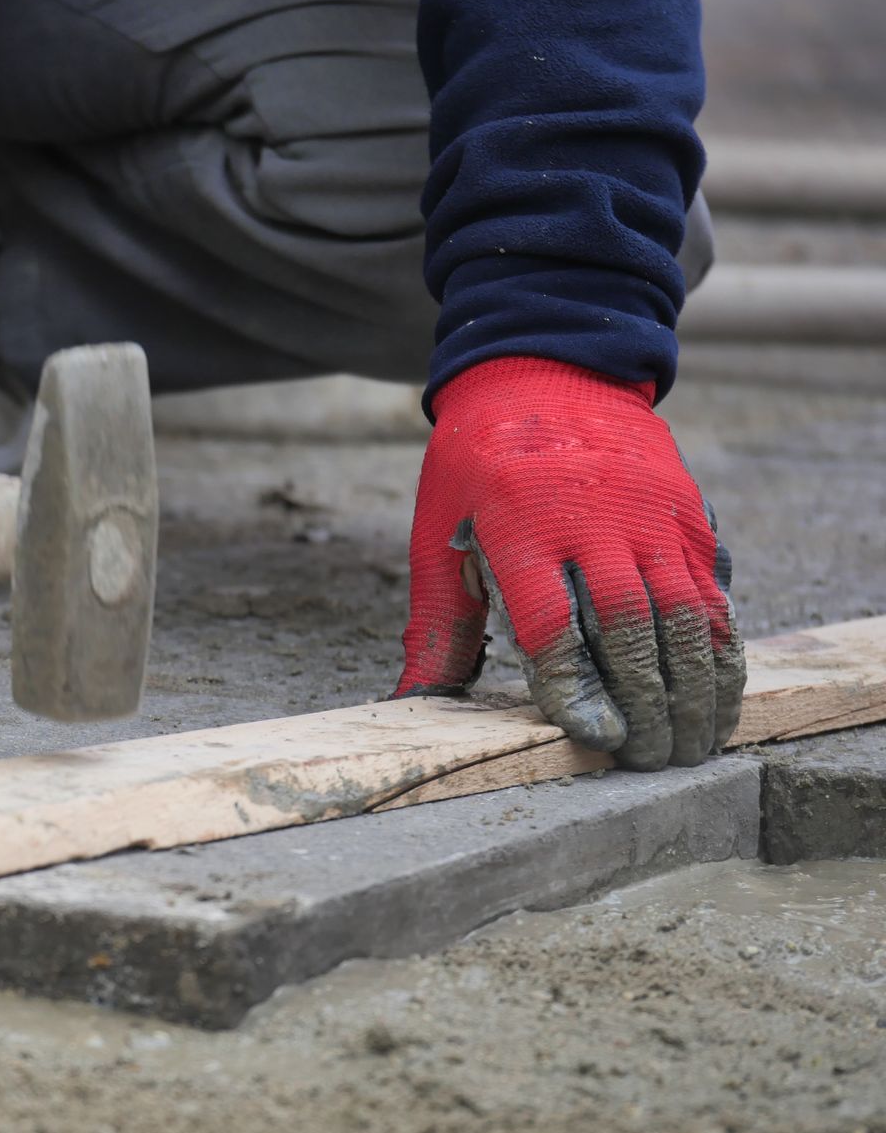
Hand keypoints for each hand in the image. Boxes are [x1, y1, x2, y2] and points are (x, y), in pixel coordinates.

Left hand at [394, 357, 745, 769]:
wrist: (542, 371)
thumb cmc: (474, 466)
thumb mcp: (437, 535)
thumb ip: (436, 625)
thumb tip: (411, 705)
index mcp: (517, 524)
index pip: (552, 623)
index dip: (576, 687)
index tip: (596, 738)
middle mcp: (591, 516)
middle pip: (630, 626)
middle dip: (647, 703)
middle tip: (651, 761)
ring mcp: (648, 511)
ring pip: (685, 611)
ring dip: (695, 686)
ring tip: (691, 744)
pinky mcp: (686, 509)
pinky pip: (713, 587)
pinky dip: (721, 645)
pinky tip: (717, 690)